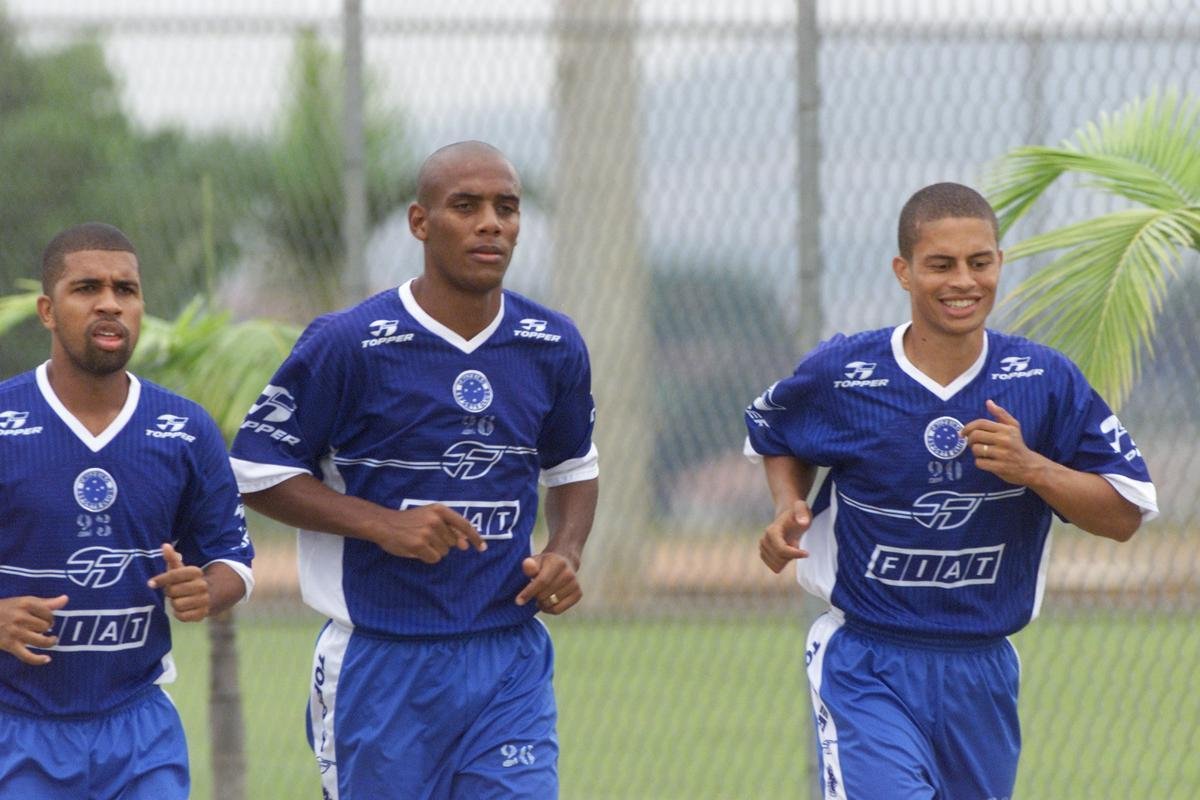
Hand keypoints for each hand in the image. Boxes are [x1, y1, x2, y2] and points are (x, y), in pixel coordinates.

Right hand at [0, 594, 67, 664]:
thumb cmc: (5, 609)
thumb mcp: (24, 601)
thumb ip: (46, 602)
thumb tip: (66, 599)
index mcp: (25, 604)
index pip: (49, 612)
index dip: (51, 617)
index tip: (47, 618)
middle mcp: (21, 617)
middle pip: (46, 626)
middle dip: (47, 627)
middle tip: (43, 628)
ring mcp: (15, 633)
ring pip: (41, 640)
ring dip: (50, 642)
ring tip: (52, 640)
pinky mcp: (10, 645)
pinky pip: (27, 656)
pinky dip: (38, 659)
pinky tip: (47, 659)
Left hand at [148, 543, 209, 621]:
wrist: (209, 595)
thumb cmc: (187, 581)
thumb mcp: (180, 569)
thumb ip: (172, 558)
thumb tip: (164, 545)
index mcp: (196, 572)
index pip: (174, 574)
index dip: (161, 579)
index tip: (150, 583)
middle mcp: (202, 585)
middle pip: (173, 591)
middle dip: (170, 592)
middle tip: (173, 591)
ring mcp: (204, 600)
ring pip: (177, 604)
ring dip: (175, 603)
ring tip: (179, 599)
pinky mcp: (203, 614)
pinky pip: (182, 616)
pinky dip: (179, 614)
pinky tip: (183, 608)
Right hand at [367, 504, 485, 563]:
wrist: (384, 524)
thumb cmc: (409, 521)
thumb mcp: (430, 516)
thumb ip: (449, 528)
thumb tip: (465, 545)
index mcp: (440, 510)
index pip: (464, 525)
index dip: (475, 538)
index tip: (483, 548)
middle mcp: (436, 519)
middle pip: (453, 543)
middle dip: (443, 544)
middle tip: (426, 537)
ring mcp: (427, 532)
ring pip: (444, 552)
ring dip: (434, 551)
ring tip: (419, 541)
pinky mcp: (419, 545)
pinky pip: (434, 558)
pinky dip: (427, 557)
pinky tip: (417, 549)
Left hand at [515, 552, 580, 614]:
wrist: (564, 563)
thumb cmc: (545, 564)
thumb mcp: (536, 561)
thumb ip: (529, 565)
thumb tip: (527, 565)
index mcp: (558, 563)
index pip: (542, 581)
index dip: (529, 592)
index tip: (518, 601)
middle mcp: (569, 573)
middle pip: (545, 595)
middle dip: (534, 597)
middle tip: (533, 593)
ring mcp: (575, 584)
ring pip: (551, 604)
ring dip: (541, 603)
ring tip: (540, 597)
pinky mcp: (578, 594)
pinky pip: (558, 610)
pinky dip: (549, 609)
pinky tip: (546, 602)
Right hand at [760, 500, 810, 572]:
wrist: (787, 514)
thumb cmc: (796, 512)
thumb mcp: (802, 508)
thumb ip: (802, 513)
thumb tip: (803, 522)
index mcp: (772, 531)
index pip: (781, 550)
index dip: (795, 554)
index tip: (807, 553)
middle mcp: (764, 540)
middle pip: (780, 559)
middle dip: (792, 556)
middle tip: (798, 545)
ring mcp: (762, 548)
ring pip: (777, 565)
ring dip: (788, 559)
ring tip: (792, 546)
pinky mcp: (764, 554)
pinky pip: (775, 568)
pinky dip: (784, 563)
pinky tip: (788, 552)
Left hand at [961, 399, 1047, 485]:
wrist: (1030, 466)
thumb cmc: (1018, 444)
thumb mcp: (1013, 427)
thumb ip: (1001, 414)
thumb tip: (988, 402)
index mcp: (1006, 429)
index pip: (981, 423)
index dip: (968, 427)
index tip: (963, 433)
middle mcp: (1004, 440)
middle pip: (975, 436)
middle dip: (970, 440)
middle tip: (974, 444)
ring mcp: (1002, 454)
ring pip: (976, 449)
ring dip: (976, 452)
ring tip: (983, 453)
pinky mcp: (1000, 467)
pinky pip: (979, 462)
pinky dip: (980, 462)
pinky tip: (987, 462)